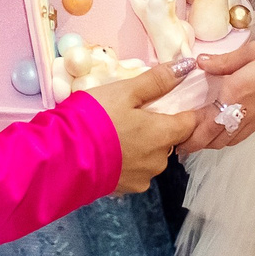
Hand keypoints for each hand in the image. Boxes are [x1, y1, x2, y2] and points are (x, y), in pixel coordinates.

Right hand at [86, 65, 197, 192]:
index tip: (168, 101)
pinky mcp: (126, 189)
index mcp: (163, 134)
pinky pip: (136, 170)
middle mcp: (159, 160)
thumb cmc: (96, 118)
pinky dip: (129, 160)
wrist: (64, 155)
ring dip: (143, 145)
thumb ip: (158, 80)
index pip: (190, 123)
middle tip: (135, 113)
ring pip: (152, 156)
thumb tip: (187, 66)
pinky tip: (112, 151)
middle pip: (170, 140)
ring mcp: (143, 177)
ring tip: (119, 131)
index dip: (183, 110)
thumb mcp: (125, 91)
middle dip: (158, 127)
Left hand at [182, 37, 254, 152]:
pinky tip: (229, 125)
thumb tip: (199, 63)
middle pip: (213, 140)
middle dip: (196, 144)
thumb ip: (223, 61)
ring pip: (229, 141)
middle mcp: (243, 114)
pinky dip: (230, 135)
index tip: (175, 135)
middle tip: (182, 142)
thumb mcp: (251, 51)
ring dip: (213, 141)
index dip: (187, 133)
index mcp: (234, 94)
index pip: (203, 123)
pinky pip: (244, 134)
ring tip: (202, 135)